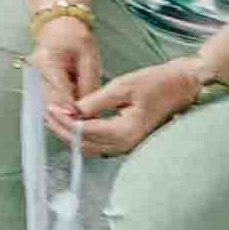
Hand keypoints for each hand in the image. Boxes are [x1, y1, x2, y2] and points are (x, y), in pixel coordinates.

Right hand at [29, 17, 102, 125]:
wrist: (59, 27)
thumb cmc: (75, 37)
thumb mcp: (89, 58)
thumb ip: (88, 85)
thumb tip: (88, 110)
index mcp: (48, 62)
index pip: (61, 94)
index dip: (74, 110)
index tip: (87, 122)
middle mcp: (35, 73)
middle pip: (50, 104)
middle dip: (68, 118)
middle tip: (87, 128)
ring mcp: (33, 80)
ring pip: (47, 107)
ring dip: (64, 116)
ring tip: (84, 122)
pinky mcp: (36, 85)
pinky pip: (48, 103)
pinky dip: (60, 110)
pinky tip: (74, 114)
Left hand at [60, 57, 208, 154]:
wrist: (183, 86)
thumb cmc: (156, 82)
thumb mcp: (122, 87)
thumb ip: (94, 102)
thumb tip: (70, 111)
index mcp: (125, 131)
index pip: (85, 131)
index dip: (63, 121)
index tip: (49, 108)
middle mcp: (126, 144)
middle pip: (84, 144)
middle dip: (62, 130)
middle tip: (45, 114)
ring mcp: (128, 145)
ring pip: (90, 147)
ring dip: (70, 135)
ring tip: (53, 119)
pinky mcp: (128, 141)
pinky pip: (99, 144)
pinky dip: (83, 135)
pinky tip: (72, 123)